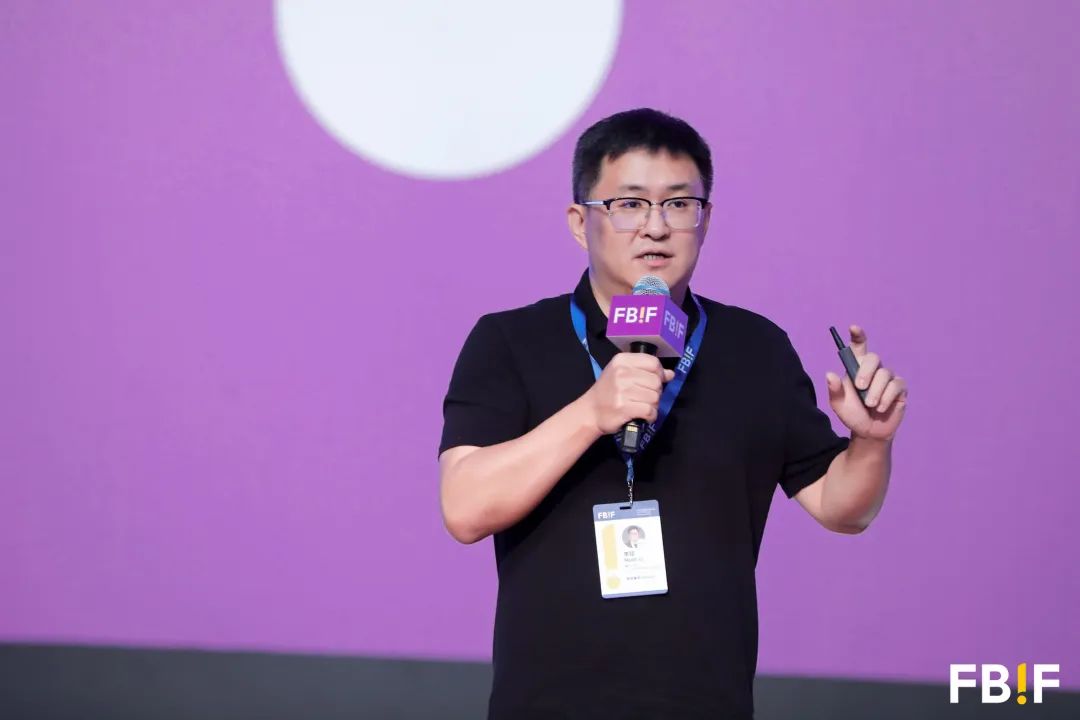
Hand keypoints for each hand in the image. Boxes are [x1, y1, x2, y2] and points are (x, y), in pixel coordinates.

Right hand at [584, 353, 674, 434]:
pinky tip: (645, 416)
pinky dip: (651, 416)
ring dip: (653, 406)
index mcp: (622, 360)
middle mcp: (621, 373)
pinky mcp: (624, 407)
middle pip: (656, 381)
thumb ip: (646, 371)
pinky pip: (650, 411)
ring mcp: (622, 390)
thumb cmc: (608, 392)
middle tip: (645, 398)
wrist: (590, 412)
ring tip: (643, 407)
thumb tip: (670, 374)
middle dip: (656, 392)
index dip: (660, 374)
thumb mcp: (623, 374)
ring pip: (655, 397)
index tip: (654, 382)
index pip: (653, 363)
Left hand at [826, 325, 907, 440]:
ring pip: (884, 374)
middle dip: (866, 371)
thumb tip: (829, 374)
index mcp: (856, 368)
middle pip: (873, 358)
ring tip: (870, 405)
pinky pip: (896, 386)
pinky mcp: (900, 388)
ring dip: (875, 391)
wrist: (868, 432)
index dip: (857, 335)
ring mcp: (888, 378)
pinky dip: (886, 398)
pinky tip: (880, 408)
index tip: (853, 327)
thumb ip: (834, 390)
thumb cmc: (852, 414)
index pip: (858, 347)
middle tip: (860, 387)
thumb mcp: (839, 404)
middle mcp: (873, 369)